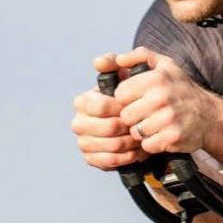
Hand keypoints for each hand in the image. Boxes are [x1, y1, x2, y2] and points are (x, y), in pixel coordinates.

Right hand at [71, 53, 146, 169]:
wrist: (134, 124)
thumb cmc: (129, 98)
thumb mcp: (123, 77)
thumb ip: (113, 64)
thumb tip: (99, 61)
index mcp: (83, 102)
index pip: (101, 106)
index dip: (121, 108)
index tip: (136, 106)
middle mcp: (78, 122)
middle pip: (108, 128)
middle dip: (129, 127)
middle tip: (143, 124)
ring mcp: (83, 142)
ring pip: (112, 145)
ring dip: (132, 142)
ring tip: (143, 136)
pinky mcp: (91, 159)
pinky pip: (111, 160)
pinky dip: (128, 156)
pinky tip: (137, 150)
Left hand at [114, 47, 218, 155]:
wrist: (210, 115)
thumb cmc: (181, 88)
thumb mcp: (164, 64)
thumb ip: (139, 56)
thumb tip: (117, 60)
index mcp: (156, 78)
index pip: (120, 94)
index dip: (127, 98)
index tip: (138, 98)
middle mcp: (162, 97)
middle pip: (126, 115)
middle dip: (133, 117)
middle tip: (146, 113)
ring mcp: (168, 119)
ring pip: (135, 132)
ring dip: (143, 131)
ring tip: (155, 123)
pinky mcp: (173, 137)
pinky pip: (147, 145)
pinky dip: (152, 143)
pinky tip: (161, 134)